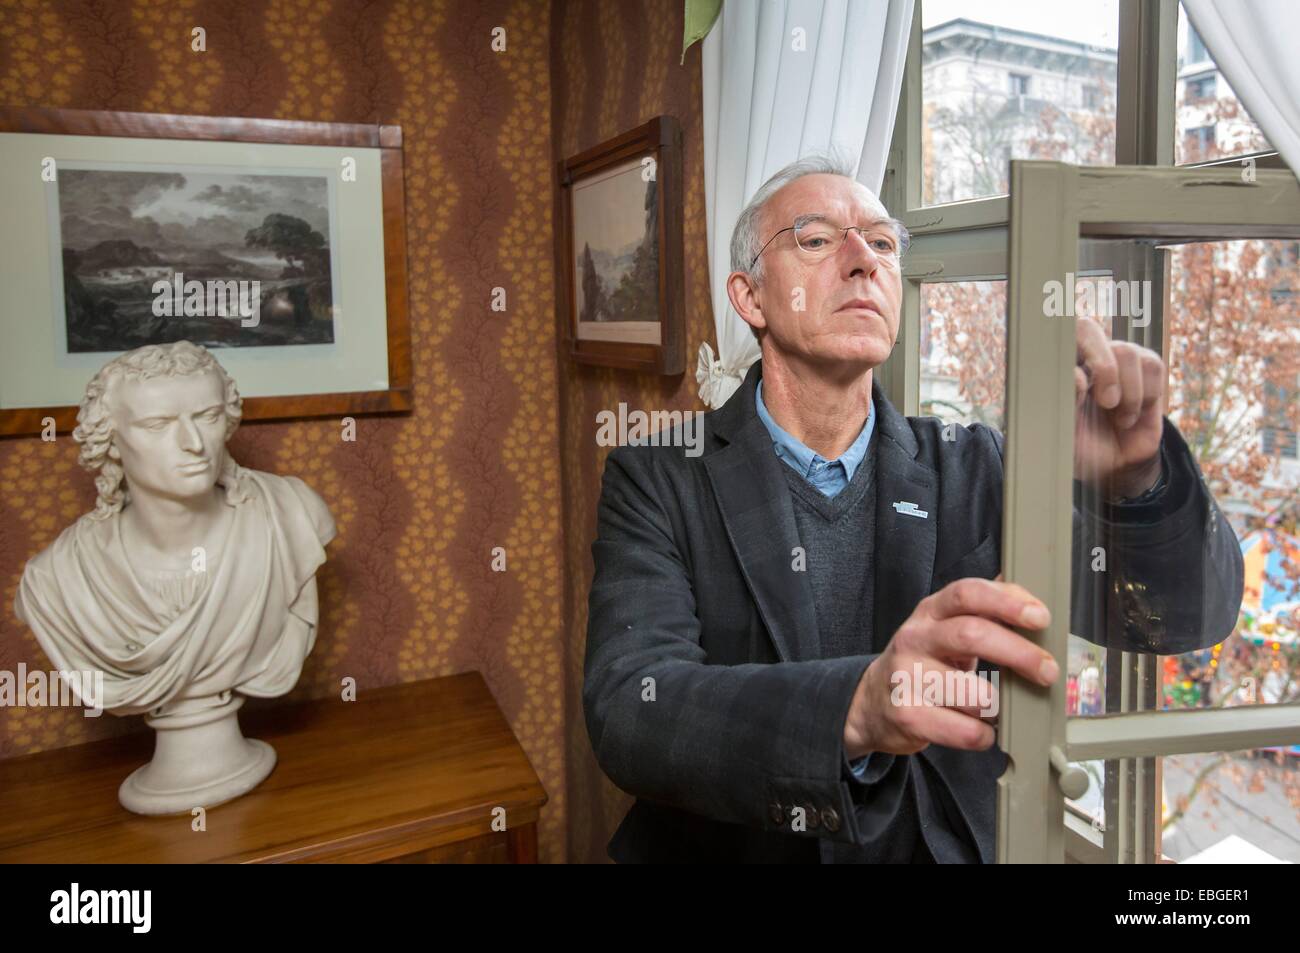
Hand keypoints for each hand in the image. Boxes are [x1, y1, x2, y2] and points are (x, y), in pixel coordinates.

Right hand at [843, 576, 1058, 758]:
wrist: (873, 701)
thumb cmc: (924, 661)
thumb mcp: (946, 626)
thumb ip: (984, 609)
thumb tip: (1030, 592)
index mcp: (931, 611)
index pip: (967, 593)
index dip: (1006, 602)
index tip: (1041, 618)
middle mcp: (915, 638)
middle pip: (971, 635)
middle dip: (1019, 653)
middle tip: (1048, 671)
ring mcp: (906, 676)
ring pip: (970, 690)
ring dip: (999, 704)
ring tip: (1005, 709)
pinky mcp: (906, 714)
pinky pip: (962, 729)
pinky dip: (984, 734)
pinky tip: (985, 731)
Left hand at [1074, 318, 1164, 498]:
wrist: (1113, 466)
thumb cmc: (1080, 446)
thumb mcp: (1065, 432)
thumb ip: (1066, 402)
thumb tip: (1077, 375)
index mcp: (1056, 368)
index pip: (1051, 337)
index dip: (1066, 356)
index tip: (1079, 386)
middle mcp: (1084, 357)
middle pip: (1089, 329)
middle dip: (1103, 367)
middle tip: (1107, 402)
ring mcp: (1116, 359)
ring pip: (1126, 351)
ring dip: (1127, 393)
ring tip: (1119, 418)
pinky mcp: (1146, 369)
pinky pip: (1153, 366)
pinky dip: (1146, 395)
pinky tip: (1133, 414)